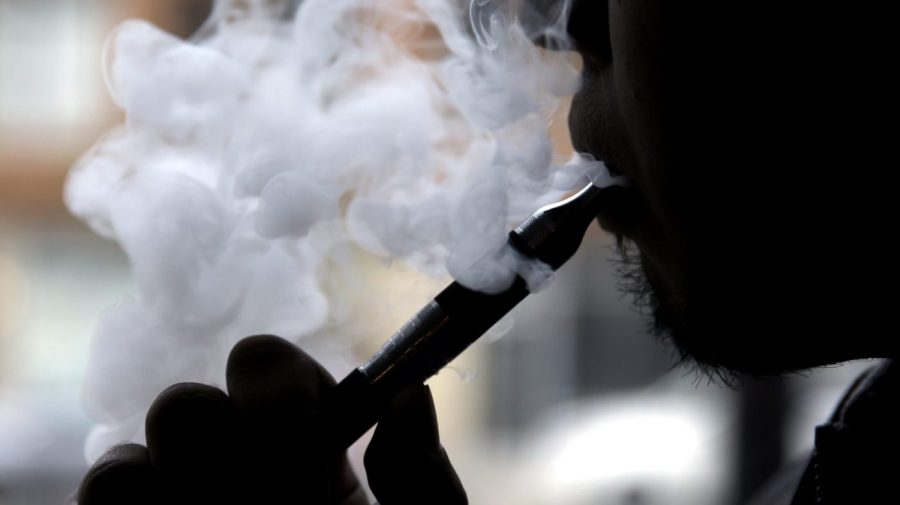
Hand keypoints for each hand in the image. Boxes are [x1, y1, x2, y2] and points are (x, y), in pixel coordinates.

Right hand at [76, 335, 466, 504]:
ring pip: (132, 460)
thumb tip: (409, 396)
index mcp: (311, 463)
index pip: (271, 376)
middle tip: (274, 490)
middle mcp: (237, 483)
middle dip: (220, 433)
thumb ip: (422, 482)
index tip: (306, 421)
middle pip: (191, 406)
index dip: (276, 382)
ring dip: (169, 475)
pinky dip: (121, 504)